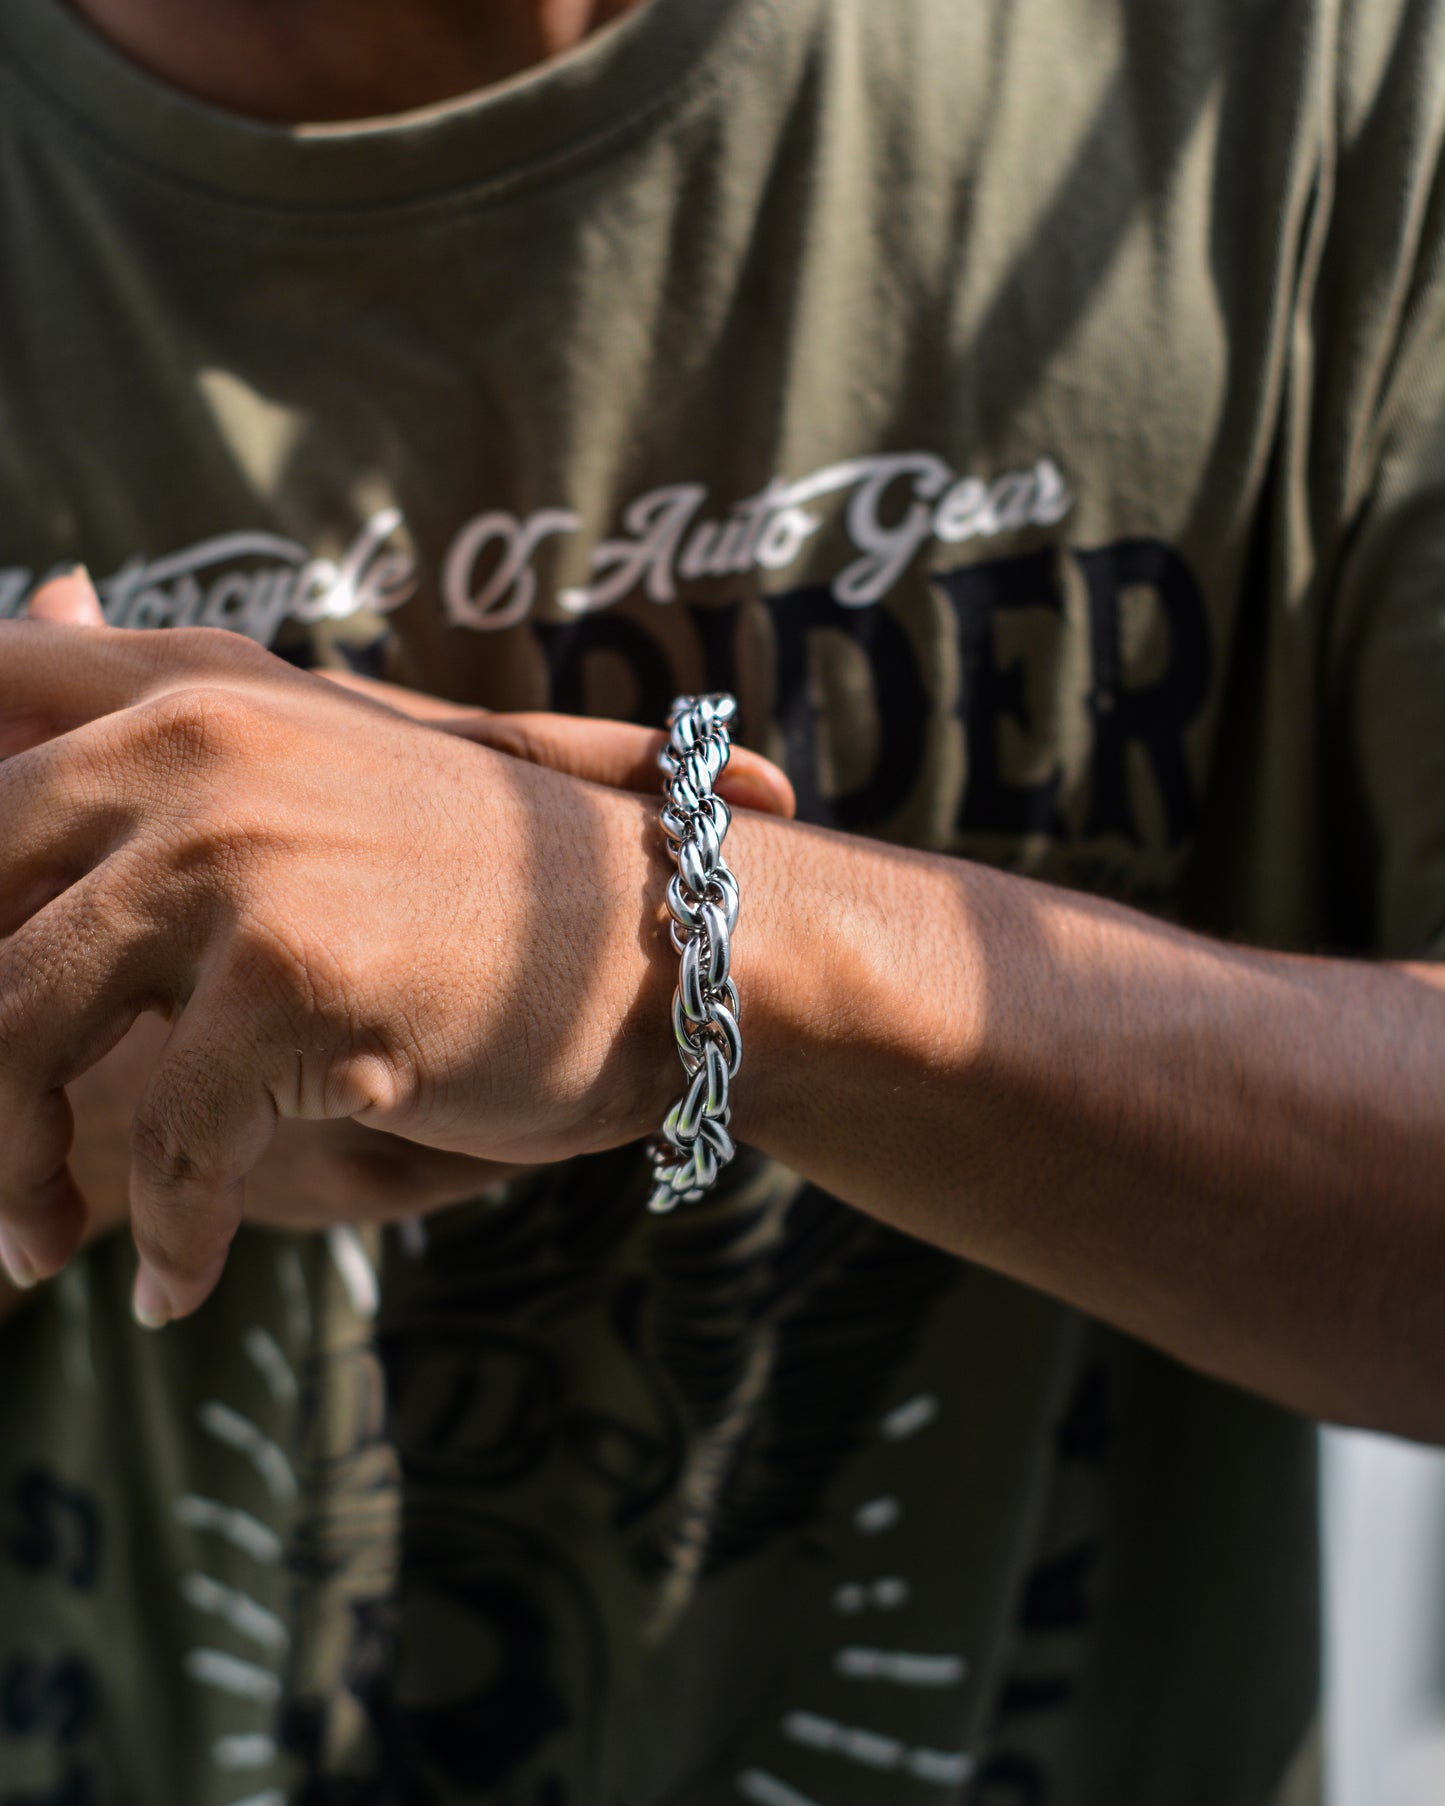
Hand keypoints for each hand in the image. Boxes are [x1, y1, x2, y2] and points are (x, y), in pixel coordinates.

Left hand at [0, 574, 786, 1324]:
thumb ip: (163, 709)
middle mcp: (191, 746)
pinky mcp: (302, 976)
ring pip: (14, 1033)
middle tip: (0, 1164)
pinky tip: (180, 1281)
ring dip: (14, 1172)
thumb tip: (55, 587)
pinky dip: (166, 1235)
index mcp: (185, 691)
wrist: (672, 941)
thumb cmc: (485, 883)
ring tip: (37, 1242)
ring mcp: (243, 854)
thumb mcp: (315, 770)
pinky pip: (170, 1143)